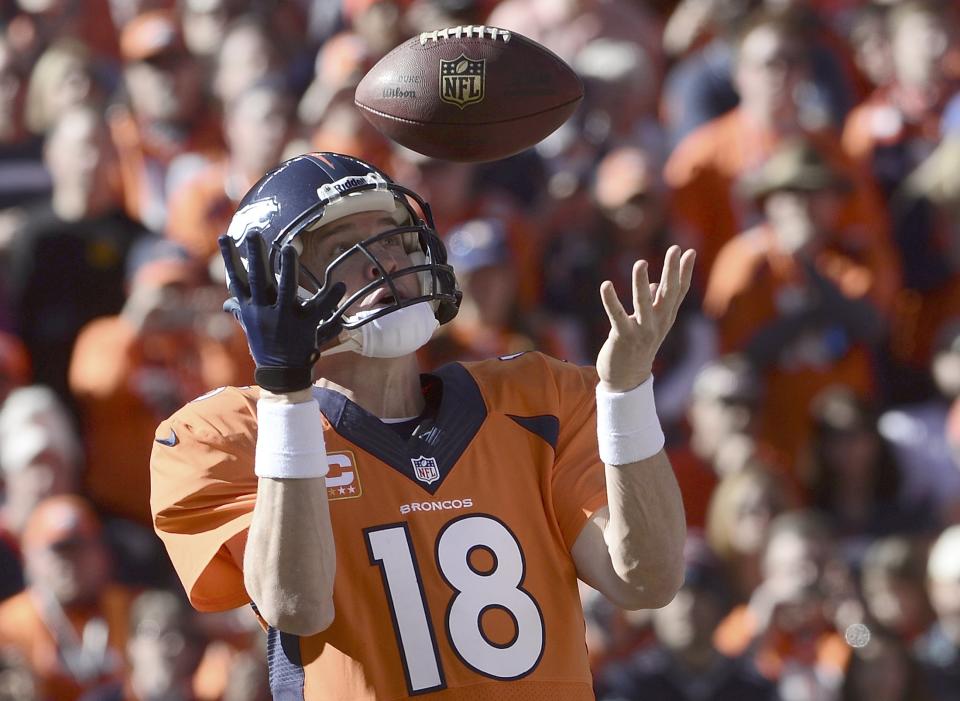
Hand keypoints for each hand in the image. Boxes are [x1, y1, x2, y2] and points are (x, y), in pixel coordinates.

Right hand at [219, 234, 344, 392]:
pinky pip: (319, 308)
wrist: (281, 375)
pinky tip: (338, 283)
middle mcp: (264, 312)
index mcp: (251, 309)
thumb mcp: (250, 328)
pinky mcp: (305, 326)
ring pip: (286, 289)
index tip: (224, 237)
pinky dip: (330, 296)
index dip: (230, 258)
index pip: (237, 280)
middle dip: (255, 255)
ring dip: (287, 268)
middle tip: (253, 232)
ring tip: (288, 248)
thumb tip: (226, 304)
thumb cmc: (266, 347)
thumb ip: (240, 312)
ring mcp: (285, 318)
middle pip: (258, 279)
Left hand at [596, 246, 695, 391]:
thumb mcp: (649, 324)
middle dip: (671, 271)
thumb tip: (656, 285)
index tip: (688, 251)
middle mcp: (657, 323)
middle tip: (675, 249)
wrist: (626, 379)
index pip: (678, 292)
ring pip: (643, 304)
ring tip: (640, 263)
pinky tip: (605, 285)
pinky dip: (611, 301)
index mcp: (665, 318)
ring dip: (641, 283)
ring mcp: (641, 331)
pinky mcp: (623, 337)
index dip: (684, 272)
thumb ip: (653, 304)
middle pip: (668, 294)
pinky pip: (617, 316)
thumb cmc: (636, 347)